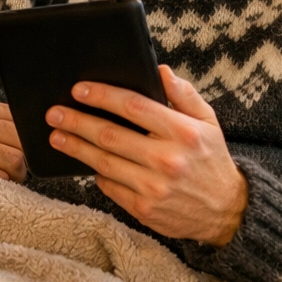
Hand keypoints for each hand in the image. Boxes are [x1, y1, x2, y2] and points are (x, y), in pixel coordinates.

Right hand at [0, 98, 25, 198]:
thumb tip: (20, 131)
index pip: (15, 114)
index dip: (24, 134)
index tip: (22, 146)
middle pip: (20, 138)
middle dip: (23, 156)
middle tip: (16, 168)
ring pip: (15, 160)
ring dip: (15, 174)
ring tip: (3, 178)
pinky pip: (0, 178)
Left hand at [46, 66, 247, 245]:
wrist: (227, 210)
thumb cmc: (211, 159)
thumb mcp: (207, 121)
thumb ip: (183, 94)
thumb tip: (159, 71)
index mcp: (182, 132)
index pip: (133, 106)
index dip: (102, 96)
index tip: (78, 90)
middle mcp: (167, 159)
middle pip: (110, 135)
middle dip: (77, 121)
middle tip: (54, 113)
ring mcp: (154, 187)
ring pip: (103, 163)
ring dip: (75, 147)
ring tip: (56, 135)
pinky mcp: (144, 209)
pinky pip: (109, 187)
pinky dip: (96, 173)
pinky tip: (84, 162)